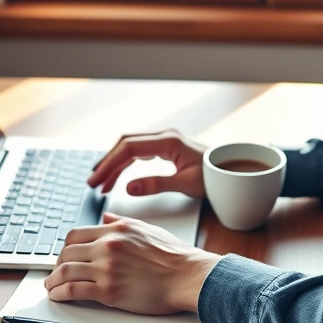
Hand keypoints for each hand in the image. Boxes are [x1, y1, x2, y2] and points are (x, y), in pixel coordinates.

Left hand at [45, 212, 221, 313]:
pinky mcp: (108, 290)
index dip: (66, 247)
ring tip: (52, 286)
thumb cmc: (174, 256)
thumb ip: (121, 222)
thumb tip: (105, 218)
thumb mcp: (146, 229)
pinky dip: (60, 293)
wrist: (188, 275)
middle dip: (58, 264)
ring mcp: (106, 268)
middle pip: (67, 252)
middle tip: (56, 272)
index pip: (76, 234)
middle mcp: (108, 245)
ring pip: (65, 271)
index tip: (64, 256)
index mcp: (116, 229)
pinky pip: (73, 290)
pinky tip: (57, 296)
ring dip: (53, 280)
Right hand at [87, 129, 206, 198]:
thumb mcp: (186, 184)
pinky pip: (138, 150)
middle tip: (93, 182)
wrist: (229, 171)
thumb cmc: (213, 178)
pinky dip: (125, 162)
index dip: (110, 163)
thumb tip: (128, 187)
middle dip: (107, 163)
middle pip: (126, 144)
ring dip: (114, 163)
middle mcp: (164, 135)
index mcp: (169, 141)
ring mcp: (164, 139)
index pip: (129, 148)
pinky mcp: (165, 145)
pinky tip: (117, 175)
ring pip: (130, 146)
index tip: (97, 179)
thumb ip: (156, 184)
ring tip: (101, 182)